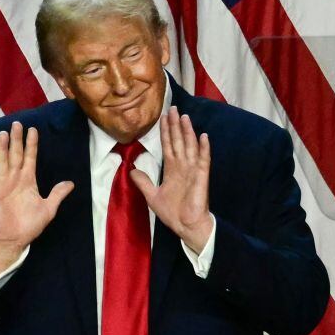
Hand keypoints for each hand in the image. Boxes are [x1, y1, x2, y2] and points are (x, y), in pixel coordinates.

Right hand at [0, 122, 73, 273]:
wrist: (15, 239)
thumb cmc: (30, 224)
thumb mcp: (48, 208)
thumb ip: (57, 194)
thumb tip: (71, 183)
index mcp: (28, 180)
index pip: (30, 158)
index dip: (31, 144)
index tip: (33, 130)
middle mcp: (15, 179)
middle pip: (15, 155)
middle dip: (16, 140)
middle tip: (16, 124)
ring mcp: (2, 184)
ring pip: (2, 162)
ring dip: (1, 148)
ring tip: (2, 134)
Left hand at [130, 107, 213, 253]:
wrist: (186, 225)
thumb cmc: (172, 213)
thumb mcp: (152, 196)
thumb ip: (143, 182)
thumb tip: (131, 169)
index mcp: (172, 169)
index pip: (168, 145)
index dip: (165, 132)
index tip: (163, 117)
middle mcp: (182, 166)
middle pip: (178, 141)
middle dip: (175, 125)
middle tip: (173, 109)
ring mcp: (193, 170)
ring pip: (189, 146)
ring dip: (187, 131)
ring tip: (184, 117)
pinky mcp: (201, 176)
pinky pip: (203, 159)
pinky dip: (203, 148)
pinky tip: (203, 136)